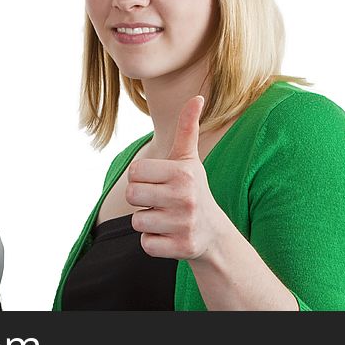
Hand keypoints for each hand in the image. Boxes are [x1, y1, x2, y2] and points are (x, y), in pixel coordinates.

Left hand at [127, 95, 226, 260]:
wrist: (214, 233)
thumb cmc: (193, 189)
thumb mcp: (189, 159)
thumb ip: (187, 128)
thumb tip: (197, 97)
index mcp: (183, 172)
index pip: (134, 171)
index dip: (142, 178)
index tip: (159, 182)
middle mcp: (185, 197)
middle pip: (131, 195)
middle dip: (142, 199)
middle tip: (161, 200)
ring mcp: (185, 224)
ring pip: (137, 221)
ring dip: (148, 221)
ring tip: (167, 218)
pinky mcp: (182, 248)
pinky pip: (146, 244)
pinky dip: (154, 242)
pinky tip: (170, 235)